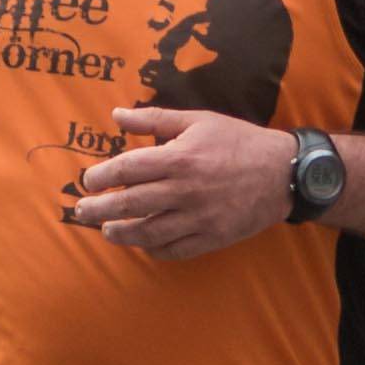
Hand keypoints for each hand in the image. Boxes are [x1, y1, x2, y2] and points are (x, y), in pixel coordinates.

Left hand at [67, 104, 292, 258]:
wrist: (284, 173)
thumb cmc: (238, 142)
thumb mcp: (198, 120)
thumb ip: (154, 119)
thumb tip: (116, 114)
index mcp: (180, 157)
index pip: (127, 169)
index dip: (101, 177)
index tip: (88, 182)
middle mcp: (185, 190)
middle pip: (130, 204)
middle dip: (99, 210)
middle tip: (81, 212)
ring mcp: (199, 217)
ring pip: (149, 232)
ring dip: (122, 233)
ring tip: (108, 231)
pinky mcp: (213, 237)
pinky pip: (175, 250)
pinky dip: (155, 249)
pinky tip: (144, 244)